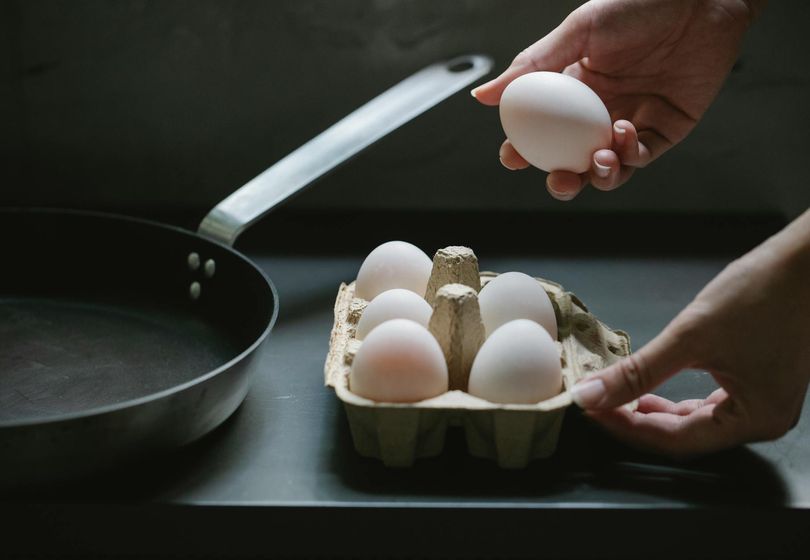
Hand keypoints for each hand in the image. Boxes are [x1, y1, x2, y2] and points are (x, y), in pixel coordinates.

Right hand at [473, 0, 759, 199]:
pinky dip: (629, 156)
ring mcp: (630, 123)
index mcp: (572, 91)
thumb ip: (531, 66)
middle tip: (560, 179)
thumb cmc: (637, 5)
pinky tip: (624, 132)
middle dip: (562, 180)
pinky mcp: (664, 130)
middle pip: (571, 161)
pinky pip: (640, 157)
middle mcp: (597, 113)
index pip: (540, 131)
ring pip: (606, 169)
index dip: (523, 150)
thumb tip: (481, 96)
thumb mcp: (578, 31)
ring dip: (598, 175)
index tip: (514, 158)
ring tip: (599, 158)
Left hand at [570, 210, 809, 457]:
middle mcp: (763, 420)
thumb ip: (638, 371)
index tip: (591, 411)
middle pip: (685, 436)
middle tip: (598, 404)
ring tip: (618, 396)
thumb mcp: (691, 336)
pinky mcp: (759, 380)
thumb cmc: (766, 293)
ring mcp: (763, 400)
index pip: (675, 441)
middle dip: (637, 420)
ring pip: (696, 421)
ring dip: (655, 410)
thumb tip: (591, 395)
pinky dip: (677, 397)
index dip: (626, 427)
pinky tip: (652, 386)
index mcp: (755, 420)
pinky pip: (710, 403)